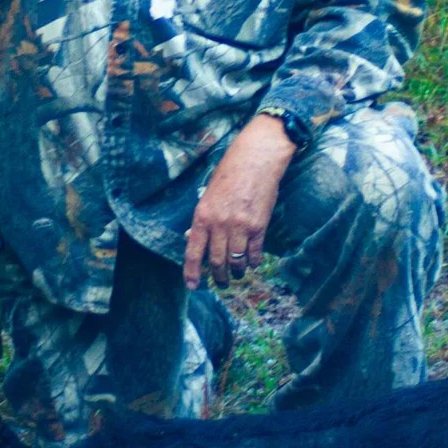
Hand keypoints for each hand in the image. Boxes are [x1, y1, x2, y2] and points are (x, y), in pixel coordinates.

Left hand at [182, 115, 299, 288]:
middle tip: (221, 283)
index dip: (191, 272)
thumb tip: (188, 237)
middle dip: (218, 277)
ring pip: (235, 261)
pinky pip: (254, 253)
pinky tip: (252, 263)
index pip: (193, 252)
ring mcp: (239, 227)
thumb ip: (200, 219)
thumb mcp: (208, 195)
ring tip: (237, 275)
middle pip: (216, 261)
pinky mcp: (258, 227)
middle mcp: (219, 224)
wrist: (256, 160)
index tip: (193, 286)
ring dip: (236, 272)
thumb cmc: (230, 174)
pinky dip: (253, 262)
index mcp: (202, 216)